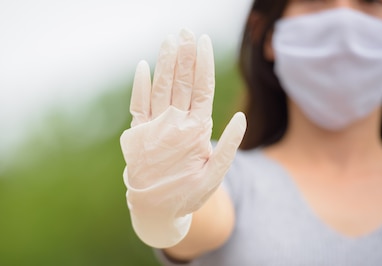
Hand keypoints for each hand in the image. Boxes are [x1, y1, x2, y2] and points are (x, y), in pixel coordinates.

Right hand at [120, 29, 246, 247]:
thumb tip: (242, 117)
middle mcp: (177, 121)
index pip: (201, 88)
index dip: (203, 65)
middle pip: (182, 82)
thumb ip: (228, 146)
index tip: (205, 41)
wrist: (160, 210)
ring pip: (162, 88)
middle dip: (185, 56)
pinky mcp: (139, 133)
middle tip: (185, 31)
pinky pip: (139, 105)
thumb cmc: (189, 194)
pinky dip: (140, 87)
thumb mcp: (214, 174)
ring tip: (169, 40)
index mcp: (197, 127)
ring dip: (165, 64)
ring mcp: (157, 125)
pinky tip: (144, 67)